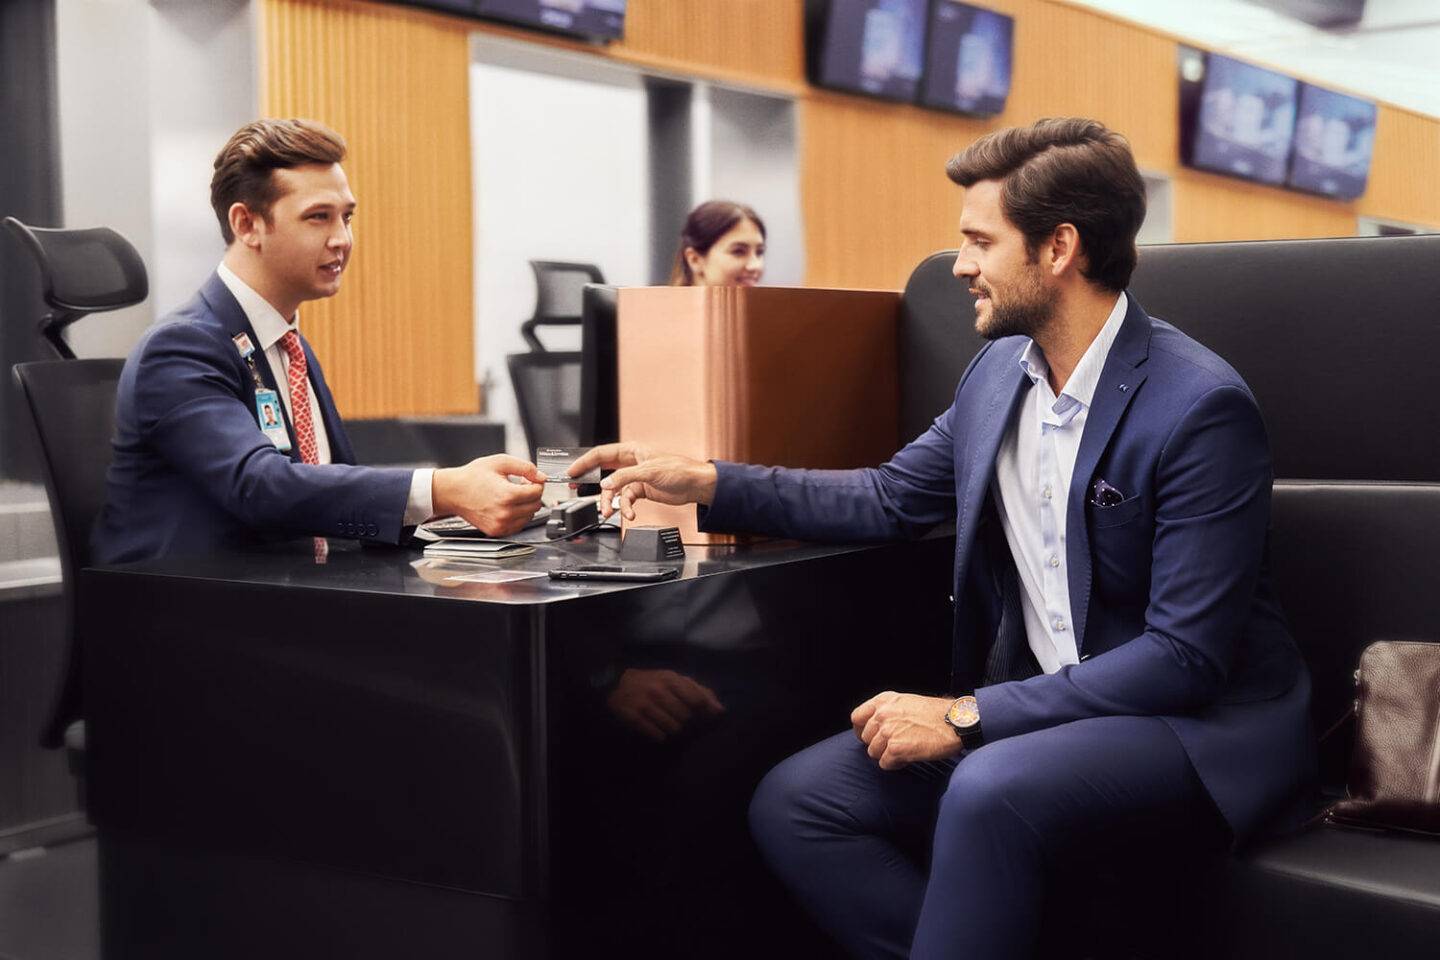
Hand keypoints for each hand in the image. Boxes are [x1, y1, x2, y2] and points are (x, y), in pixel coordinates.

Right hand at [431, 455, 544, 535]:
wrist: (453, 492)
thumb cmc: (473, 477)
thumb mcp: (500, 462)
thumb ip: (525, 467)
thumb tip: (542, 477)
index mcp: (507, 495)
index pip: (538, 492)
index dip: (536, 482)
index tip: (529, 479)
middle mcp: (505, 513)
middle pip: (536, 505)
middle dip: (532, 494)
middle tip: (520, 485)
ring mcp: (501, 524)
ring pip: (529, 516)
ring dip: (526, 505)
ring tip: (511, 495)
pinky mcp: (497, 531)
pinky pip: (519, 525)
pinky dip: (518, 515)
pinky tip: (507, 505)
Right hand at [567, 442, 717, 520]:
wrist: (695, 486)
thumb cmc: (679, 470)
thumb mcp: (649, 471)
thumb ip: (625, 477)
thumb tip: (606, 484)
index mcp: (631, 451)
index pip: (601, 454)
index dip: (585, 462)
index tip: (572, 471)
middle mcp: (631, 463)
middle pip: (604, 472)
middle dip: (592, 483)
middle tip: (576, 489)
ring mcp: (635, 478)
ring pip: (614, 490)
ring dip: (610, 502)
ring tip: (608, 511)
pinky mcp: (641, 491)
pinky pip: (626, 500)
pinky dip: (626, 508)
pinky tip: (629, 513)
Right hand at [606, 668, 724, 741]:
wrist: (617, 685)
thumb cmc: (654, 683)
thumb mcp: (675, 680)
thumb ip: (699, 691)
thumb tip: (720, 710)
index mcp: (670, 678)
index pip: (697, 699)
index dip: (705, 711)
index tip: (704, 716)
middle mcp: (658, 690)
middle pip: (686, 716)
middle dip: (687, 721)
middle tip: (681, 719)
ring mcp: (645, 704)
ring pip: (673, 728)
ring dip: (674, 729)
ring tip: (668, 723)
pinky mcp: (634, 717)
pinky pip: (657, 735)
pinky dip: (661, 736)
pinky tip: (658, 730)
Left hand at [850, 691, 962, 769]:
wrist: (955, 722)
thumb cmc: (936, 713)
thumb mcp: (906, 701)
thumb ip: (888, 711)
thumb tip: (876, 726)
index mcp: (884, 701)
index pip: (856, 717)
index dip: (861, 730)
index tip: (869, 736)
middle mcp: (882, 714)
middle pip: (865, 738)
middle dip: (878, 744)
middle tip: (895, 746)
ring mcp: (888, 732)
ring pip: (874, 753)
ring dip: (887, 755)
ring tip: (905, 751)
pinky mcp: (896, 749)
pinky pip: (885, 764)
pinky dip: (896, 764)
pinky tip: (909, 757)